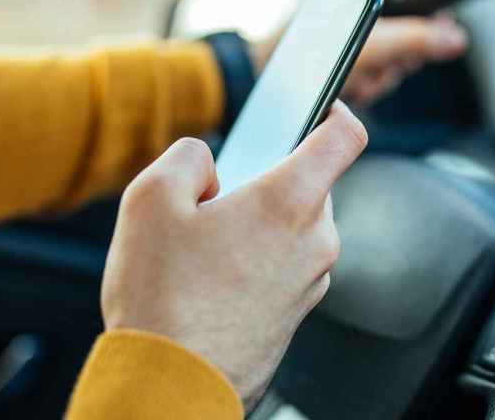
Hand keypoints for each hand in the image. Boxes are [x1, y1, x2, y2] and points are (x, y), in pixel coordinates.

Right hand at [101, 101, 366, 409]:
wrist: (171, 387)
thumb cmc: (163, 300)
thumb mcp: (150, 200)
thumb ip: (188, 156)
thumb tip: (208, 163)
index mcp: (288, 201)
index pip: (344, 137)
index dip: (335, 112)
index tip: (323, 108)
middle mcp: (314, 241)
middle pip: (309, 184)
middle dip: (267, 180)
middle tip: (216, 201)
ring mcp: (311, 280)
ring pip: (295, 226)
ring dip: (261, 223)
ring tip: (206, 249)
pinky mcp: (299, 311)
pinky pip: (287, 264)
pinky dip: (261, 259)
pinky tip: (214, 279)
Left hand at [250, 0, 467, 104]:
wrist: (265, 73)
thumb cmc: (307, 50)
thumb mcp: (373, 45)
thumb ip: (418, 39)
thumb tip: (456, 39)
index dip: (432, 19)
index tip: (423, 44)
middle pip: (416, 21)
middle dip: (401, 55)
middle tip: (383, 65)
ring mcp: (359, 12)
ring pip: (399, 46)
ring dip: (383, 72)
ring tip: (359, 77)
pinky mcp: (350, 36)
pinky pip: (379, 57)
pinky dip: (369, 76)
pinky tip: (351, 83)